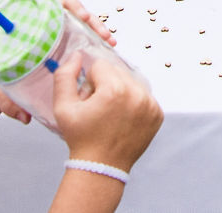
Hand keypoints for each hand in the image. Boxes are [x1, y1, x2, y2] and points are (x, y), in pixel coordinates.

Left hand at [0, 0, 116, 124]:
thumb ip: (7, 100)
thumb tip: (23, 116)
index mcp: (26, 18)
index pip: (49, 1)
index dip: (68, 5)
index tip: (81, 16)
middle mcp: (43, 20)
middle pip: (70, 11)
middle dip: (90, 20)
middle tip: (100, 33)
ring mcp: (55, 28)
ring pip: (80, 22)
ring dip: (97, 29)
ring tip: (108, 41)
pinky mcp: (64, 37)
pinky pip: (82, 33)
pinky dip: (95, 39)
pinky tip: (106, 47)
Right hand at [53, 51, 162, 171]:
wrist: (101, 167)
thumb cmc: (81, 138)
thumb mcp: (63, 107)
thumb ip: (64, 76)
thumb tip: (76, 55)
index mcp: (115, 89)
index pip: (100, 65)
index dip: (90, 82)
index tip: (89, 101)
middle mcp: (137, 93)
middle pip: (118, 71)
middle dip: (106, 85)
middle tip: (99, 108)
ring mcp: (150, 104)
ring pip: (132, 81)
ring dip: (121, 91)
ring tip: (111, 114)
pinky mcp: (157, 113)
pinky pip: (143, 95)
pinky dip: (134, 102)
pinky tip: (123, 119)